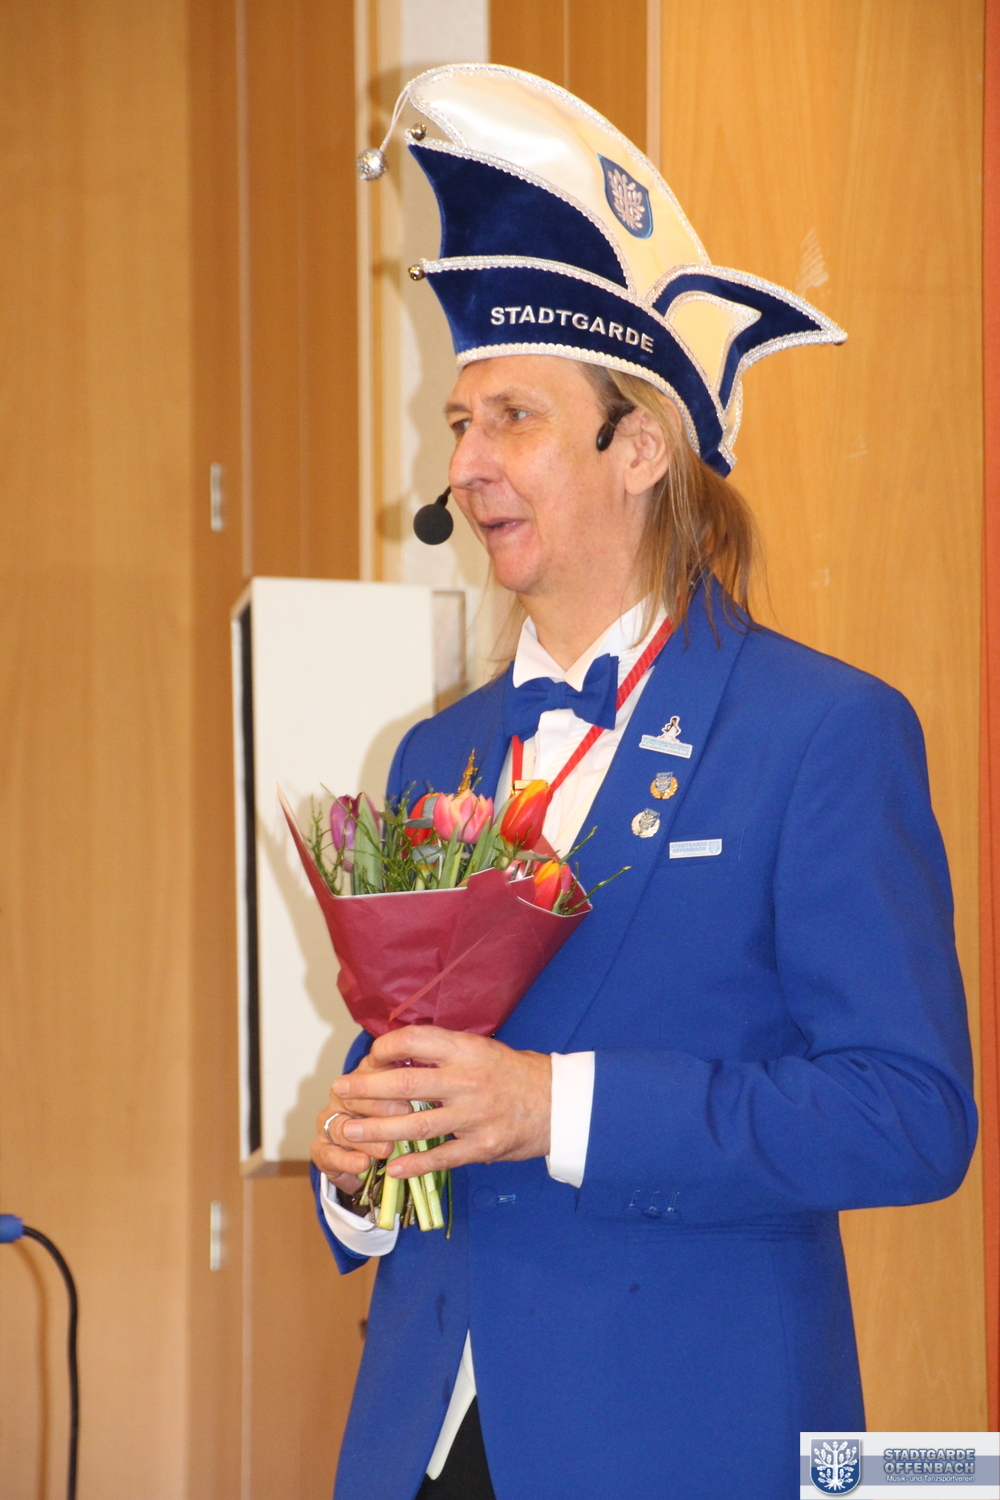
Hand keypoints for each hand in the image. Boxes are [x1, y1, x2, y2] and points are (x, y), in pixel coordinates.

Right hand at [311, 1052, 414, 1192]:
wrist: (364, 1156)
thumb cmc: (391, 1119)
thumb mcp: (406, 1101)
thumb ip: (413, 1087)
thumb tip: (432, 1075)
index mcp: (361, 1077)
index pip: (370, 1072)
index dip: (389, 1078)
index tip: (413, 1086)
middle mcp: (341, 1096)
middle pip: (353, 1097)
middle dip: (380, 1107)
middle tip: (405, 1114)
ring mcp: (329, 1122)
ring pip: (342, 1127)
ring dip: (366, 1139)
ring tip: (387, 1149)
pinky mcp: (321, 1148)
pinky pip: (329, 1154)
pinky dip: (347, 1161)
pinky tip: (363, 1165)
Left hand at [334, 1025, 551, 1178]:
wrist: (560, 1103)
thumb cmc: (516, 1074)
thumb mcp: (483, 1049)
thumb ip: (446, 1053)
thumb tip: (400, 1054)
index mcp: (467, 1050)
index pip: (415, 1041)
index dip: (386, 1047)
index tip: (370, 1056)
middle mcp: (467, 1080)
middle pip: (405, 1084)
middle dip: (367, 1089)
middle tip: (341, 1092)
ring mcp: (474, 1115)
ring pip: (415, 1124)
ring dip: (377, 1129)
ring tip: (350, 1131)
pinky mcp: (482, 1145)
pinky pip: (441, 1157)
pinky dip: (414, 1164)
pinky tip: (391, 1167)